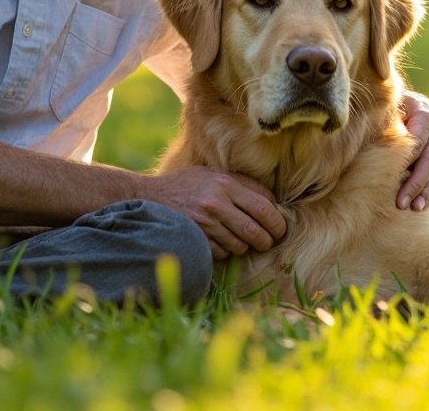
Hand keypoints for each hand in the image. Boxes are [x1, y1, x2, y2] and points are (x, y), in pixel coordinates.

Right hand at [147, 166, 286, 259]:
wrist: (150, 196)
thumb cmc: (188, 184)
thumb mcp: (214, 175)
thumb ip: (242, 184)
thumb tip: (274, 202)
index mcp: (226, 183)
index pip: (264, 208)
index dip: (277, 223)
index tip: (279, 229)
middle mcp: (216, 202)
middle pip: (256, 231)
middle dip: (267, 240)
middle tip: (267, 241)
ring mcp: (205, 223)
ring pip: (241, 245)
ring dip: (245, 246)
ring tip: (241, 239)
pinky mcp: (196, 239)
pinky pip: (223, 253)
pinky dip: (226, 251)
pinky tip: (221, 241)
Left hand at [397, 91, 428, 211]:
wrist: (409, 103)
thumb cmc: (392, 105)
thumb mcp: (390, 106)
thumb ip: (385, 117)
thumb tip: (366, 130)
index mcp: (425, 115)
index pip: (417, 142)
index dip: (406, 159)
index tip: (391, 175)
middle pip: (428, 160)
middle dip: (415, 183)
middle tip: (401, 202)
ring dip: (424, 192)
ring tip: (413, 208)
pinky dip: (428, 193)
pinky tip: (419, 206)